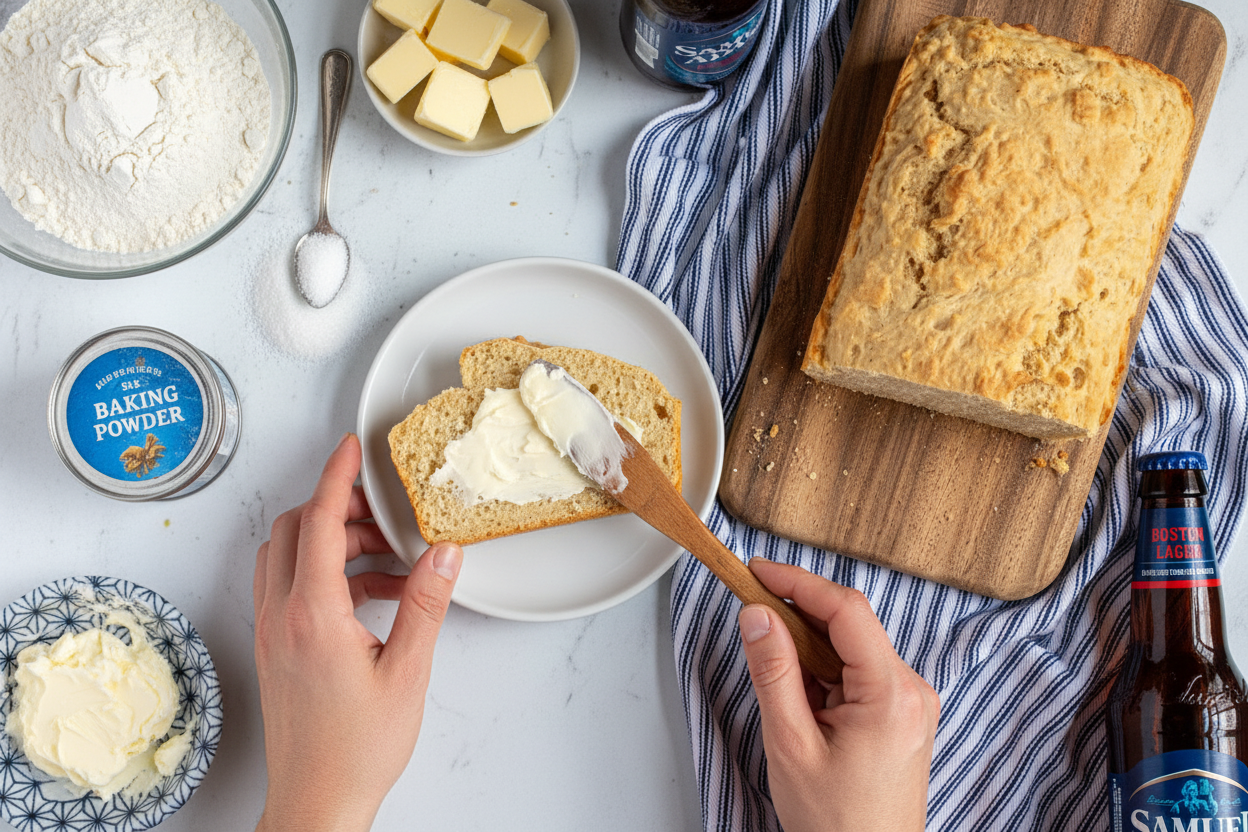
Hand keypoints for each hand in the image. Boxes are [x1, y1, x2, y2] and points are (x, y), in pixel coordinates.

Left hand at [253, 433, 462, 831]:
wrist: (317, 800)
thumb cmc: (357, 749)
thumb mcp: (407, 671)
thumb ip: (425, 605)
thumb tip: (444, 553)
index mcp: (312, 615)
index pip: (315, 522)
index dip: (335, 477)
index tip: (350, 447)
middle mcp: (281, 617)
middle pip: (292, 530)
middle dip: (333, 506)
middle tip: (380, 508)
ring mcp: (271, 633)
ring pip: (286, 556)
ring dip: (329, 541)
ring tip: (387, 556)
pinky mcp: (274, 649)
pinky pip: (288, 587)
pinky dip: (324, 572)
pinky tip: (373, 594)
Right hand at [737, 558, 938, 831]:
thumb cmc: (836, 823)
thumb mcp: (791, 744)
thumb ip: (773, 673)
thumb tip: (757, 615)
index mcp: (892, 696)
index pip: (846, 610)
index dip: (798, 582)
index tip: (758, 571)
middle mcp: (912, 691)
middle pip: (850, 623)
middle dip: (798, 612)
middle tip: (751, 609)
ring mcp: (911, 702)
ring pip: (852, 646)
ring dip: (810, 644)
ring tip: (773, 669)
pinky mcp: (902, 713)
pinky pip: (860, 670)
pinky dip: (825, 668)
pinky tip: (800, 691)